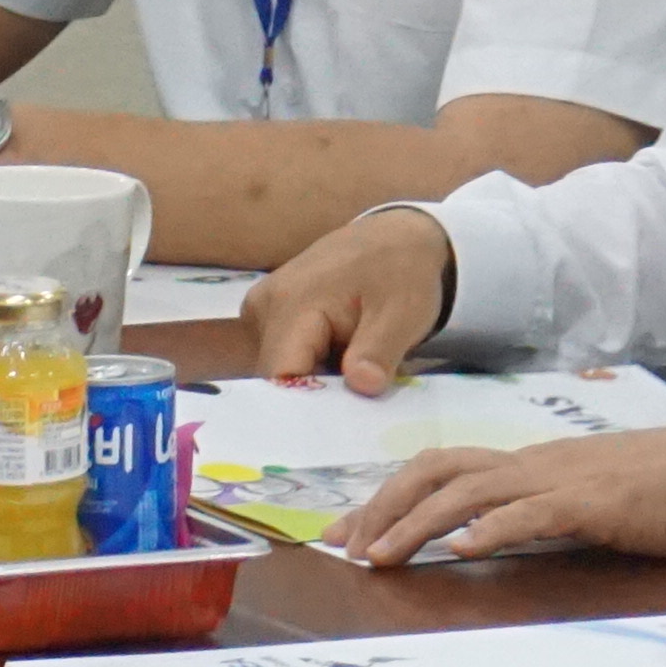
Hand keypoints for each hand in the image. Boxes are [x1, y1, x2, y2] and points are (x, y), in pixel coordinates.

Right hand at [249, 207, 455, 392]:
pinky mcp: (269, 314)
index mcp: (292, 303)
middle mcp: (264, 307)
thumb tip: (362, 385)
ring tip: (352, 382)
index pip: (280, 376)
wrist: (396, 237)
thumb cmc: (402, 272)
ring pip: (279, 370)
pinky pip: (284, 355)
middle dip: (313, 397)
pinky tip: (339, 365)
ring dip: (313, 383)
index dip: (305, 407)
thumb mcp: (403, 313)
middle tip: (355, 411)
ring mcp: (262, 309)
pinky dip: (311, 368)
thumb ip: (378, 350)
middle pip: (275, 377)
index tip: (337, 429)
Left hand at [327, 424, 665, 572]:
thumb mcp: (579, 503)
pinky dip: (493, 528)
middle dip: (382, 507)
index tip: (345, 532)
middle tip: (346, 548)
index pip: (438, 470)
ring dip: (418, 524)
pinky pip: (533, 512)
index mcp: (525, 466)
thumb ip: (531, 516)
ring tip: (384, 556)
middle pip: (435, 471)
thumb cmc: (656, 493)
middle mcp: (531, 465)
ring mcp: (560, 480)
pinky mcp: (594, 503)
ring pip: (469, 491)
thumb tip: (482, 540)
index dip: (386, 497)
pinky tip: (466, 550)